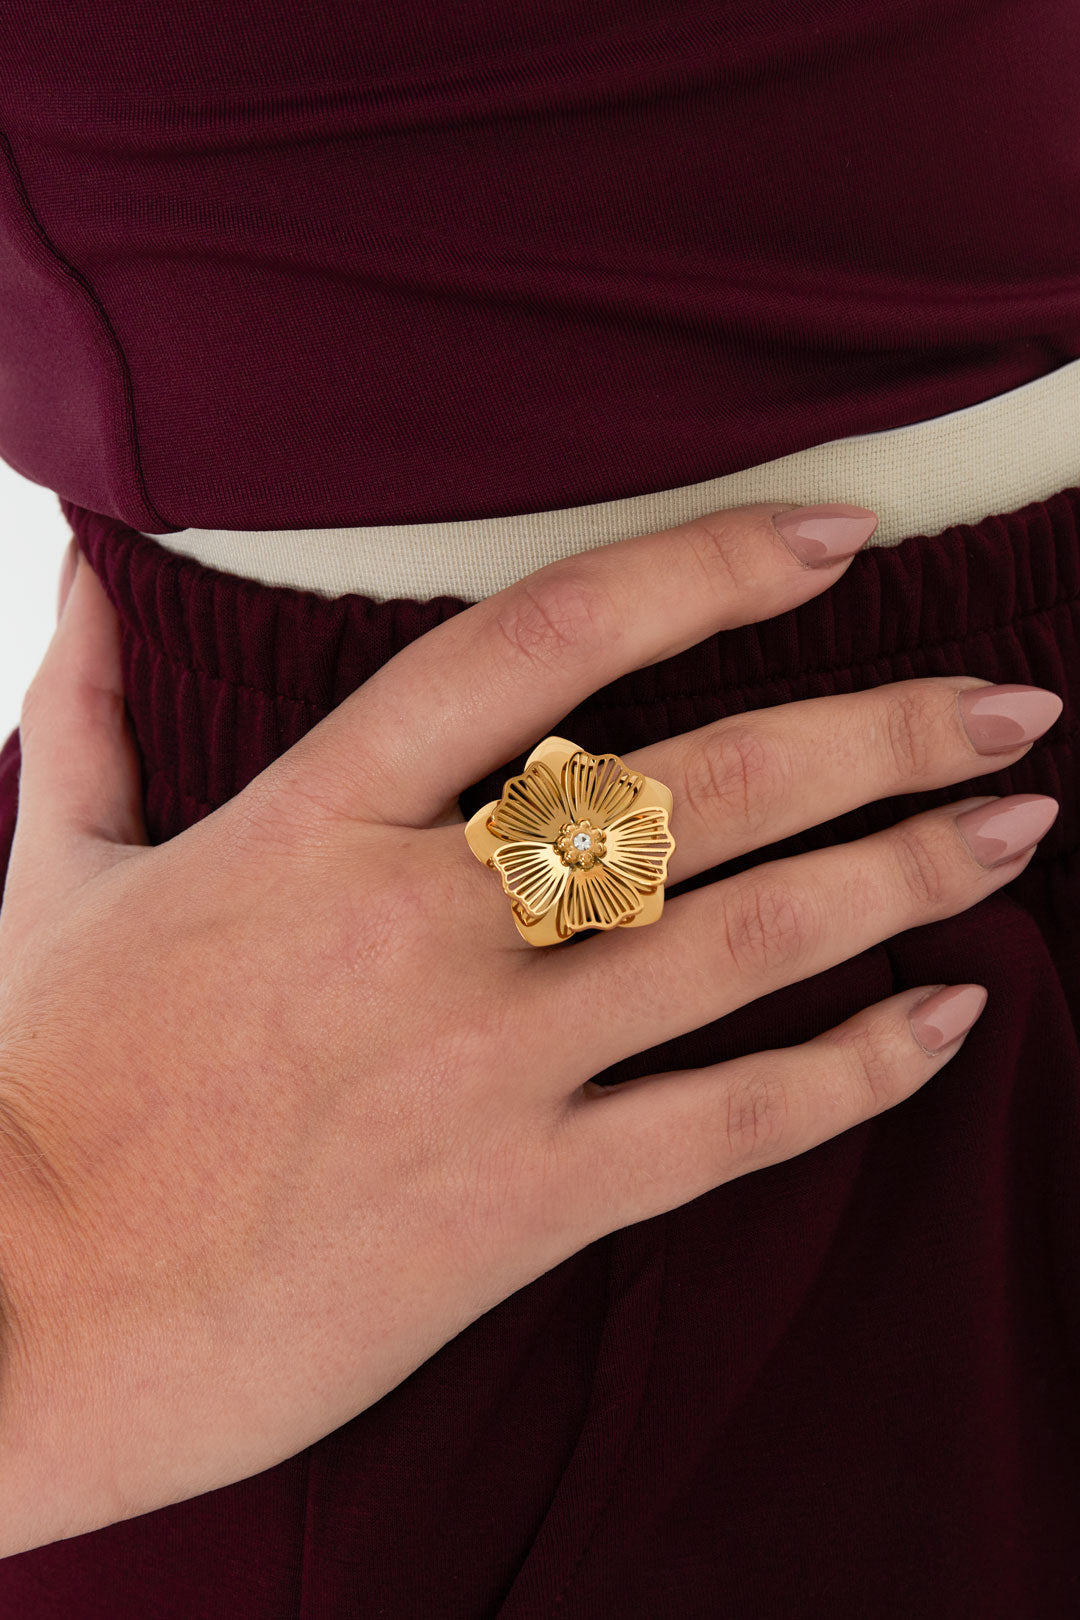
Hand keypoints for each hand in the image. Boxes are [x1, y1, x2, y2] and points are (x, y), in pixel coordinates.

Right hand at [0, 502, 1059, 1553]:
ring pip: (751, 940)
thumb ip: (90, 708)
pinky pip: (732, 1122)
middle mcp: (425, 920)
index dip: (712, 567)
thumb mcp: (53, 873)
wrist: (10, 1316)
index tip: (839, 533)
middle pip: (712, 786)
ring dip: (910, 871)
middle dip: (886, 729)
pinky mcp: (519, 1206)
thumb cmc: (37, 1084)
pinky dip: (859, 1069)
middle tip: (1012, 701)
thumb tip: (87, 568)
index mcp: (313, 813)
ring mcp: (485, 1066)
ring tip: (1019, 825)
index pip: (551, 637)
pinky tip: (951, 1020)